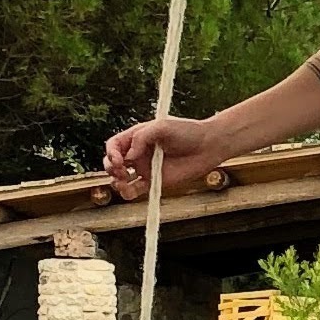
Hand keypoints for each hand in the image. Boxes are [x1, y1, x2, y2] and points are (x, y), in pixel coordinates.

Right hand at [102, 115, 224, 199]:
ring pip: (121, 178)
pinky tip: (129, 191)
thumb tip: (128, 156)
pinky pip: (136, 190)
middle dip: (111, 168)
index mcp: (137, 137)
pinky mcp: (155, 182)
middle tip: (121, 170)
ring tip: (123, 182)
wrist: (207, 145)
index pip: (114, 145)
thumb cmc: (187, 131)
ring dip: (116, 182)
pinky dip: (129, 193)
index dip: (111, 153)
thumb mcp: (162, 126)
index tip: (119, 159)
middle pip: (113, 163)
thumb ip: (142, 138)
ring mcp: (145, 168)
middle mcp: (138, 153)